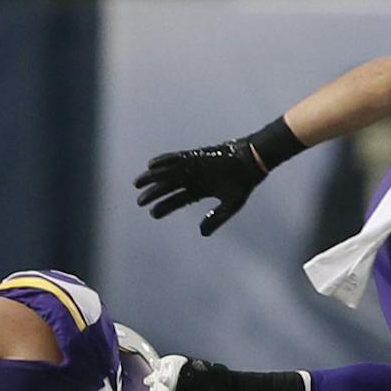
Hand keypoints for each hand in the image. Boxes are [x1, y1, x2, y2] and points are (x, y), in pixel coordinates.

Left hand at [136, 140, 267, 235]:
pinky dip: (164, 160)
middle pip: (170, 186)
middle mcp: (195, 178)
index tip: (153, 214)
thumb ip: (217, 219)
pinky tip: (151, 165)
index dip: (165, 206)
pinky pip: (177, 157)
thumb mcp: (231, 205)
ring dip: (153, 177)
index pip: (179, 200)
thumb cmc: (244, 183)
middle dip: (155, 193)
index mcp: (202, 190)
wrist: (253, 160)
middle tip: (139, 202)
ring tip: (138, 183)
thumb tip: (201, 234)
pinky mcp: (196, 156)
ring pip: (169, 172)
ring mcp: (194, 166)